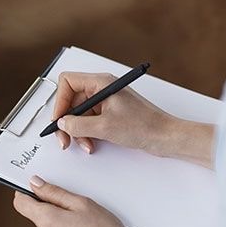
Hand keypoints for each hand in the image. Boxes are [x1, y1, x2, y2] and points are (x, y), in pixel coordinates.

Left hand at [13, 176, 146, 226]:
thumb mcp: (81, 203)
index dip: (26, 192)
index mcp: (46, 220)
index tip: (36, 189)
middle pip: (36, 215)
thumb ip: (54, 192)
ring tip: (80, 225)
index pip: (20, 202)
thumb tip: (36, 184)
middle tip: (73, 209)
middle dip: (51, 209)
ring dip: (58, 223)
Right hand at [52, 72, 172, 154]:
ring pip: (79, 113)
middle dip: (67, 120)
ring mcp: (106, 101)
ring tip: (84, 144)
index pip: (68, 82)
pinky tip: (91, 143)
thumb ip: (78, 125)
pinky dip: (86, 133)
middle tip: (64, 138)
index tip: (59, 119)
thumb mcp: (105, 127)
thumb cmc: (144, 125)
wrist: (166, 137)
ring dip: (78, 130)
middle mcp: (102, 89)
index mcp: (101, 83)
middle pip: (71, 100)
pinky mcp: (110, 113)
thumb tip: (62, 123)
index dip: (60, 101)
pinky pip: (89, 120)